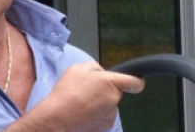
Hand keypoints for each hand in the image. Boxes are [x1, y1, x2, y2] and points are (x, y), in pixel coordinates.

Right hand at [7, 60, 143, 131]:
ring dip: (101, 103)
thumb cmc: (67, 90)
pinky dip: (97, 114)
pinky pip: (104, 115)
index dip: (136, 80)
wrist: (58, 117)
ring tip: (83, 102)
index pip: (135, 82)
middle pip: (116, 92)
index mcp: (111, 82)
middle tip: (88, 90)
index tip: (132, 81)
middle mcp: (115, 99)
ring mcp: (111, 114)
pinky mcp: (106, 126)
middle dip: (106, 90)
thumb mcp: (77, 68)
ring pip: (109, 104)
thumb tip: (103, 74)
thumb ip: (95, 67)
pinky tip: (84, 112)